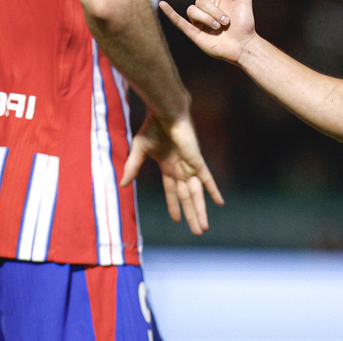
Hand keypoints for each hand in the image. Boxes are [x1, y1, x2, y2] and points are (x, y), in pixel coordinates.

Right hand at [121, 114, 223, 234]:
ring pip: (196, 194)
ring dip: (200, 210)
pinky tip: (220, 203)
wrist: (165, 111)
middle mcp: (181, 169)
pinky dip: (213, 190)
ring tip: (203, 228)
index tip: (178, 220)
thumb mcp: (139, 150)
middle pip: (187, 198)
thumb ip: (132, 167)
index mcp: (169, 166)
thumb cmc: (153, 126)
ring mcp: (190, 165)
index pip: (173, 192)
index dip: (175, 206)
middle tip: (198, 231)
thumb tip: (122, 184)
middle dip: (192, 214)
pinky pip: (207, 178)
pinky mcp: (196, 160)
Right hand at [160, 0, 255, 64]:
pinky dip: (170, 13)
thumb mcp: (243, 0)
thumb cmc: (246, 24)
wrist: (244, 45)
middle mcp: (205, 9)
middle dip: (214, 11)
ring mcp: (199, 22)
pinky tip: (162, 4)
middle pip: (199, 1)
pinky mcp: (194, 33)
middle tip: (226, 22)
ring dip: (207, 19)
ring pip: (192, 11)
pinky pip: (179, 21)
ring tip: (219, 28)